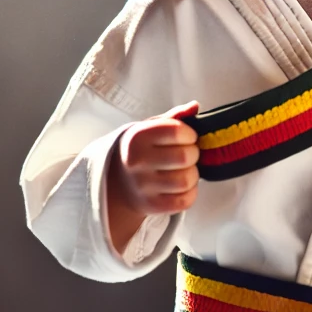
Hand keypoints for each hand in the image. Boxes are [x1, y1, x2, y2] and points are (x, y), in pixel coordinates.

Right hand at [106, 101, 199, 253]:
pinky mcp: (150, 205)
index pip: (178, 131)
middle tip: (187, 154)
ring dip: (193, 174)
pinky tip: (182, 186)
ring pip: (186, 180)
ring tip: (184, 170)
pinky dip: (190, 193)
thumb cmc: (141, 150)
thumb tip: (195, 106)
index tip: (186, 137)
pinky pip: (184, 201)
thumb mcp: (151, 128)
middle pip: (185, 156)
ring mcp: (142, 186)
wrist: (117, 181)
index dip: (190, 134)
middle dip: (193, 154)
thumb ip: (175, 117)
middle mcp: (137, 161)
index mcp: (137, 137)